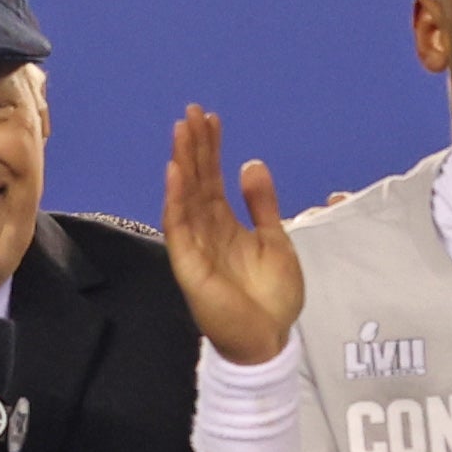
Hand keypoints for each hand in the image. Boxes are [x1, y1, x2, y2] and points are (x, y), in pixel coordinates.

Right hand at [163, 106, 304, 366]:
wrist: (269, 339)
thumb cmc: (272, 297)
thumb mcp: (275, 240)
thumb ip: (262, 204)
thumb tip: (252, 164)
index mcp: (226, 224)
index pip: (212, 178)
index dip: (211, 148)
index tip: (211, 119)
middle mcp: (207, 230)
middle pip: (195, 180)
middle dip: (193, 146)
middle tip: (192, 112)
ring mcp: (195, 246)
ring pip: (184, 196)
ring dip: (181, 163)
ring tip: (181, 130)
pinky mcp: (190, 264)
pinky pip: (178, 227)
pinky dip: (176, 199)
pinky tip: (175, 172)